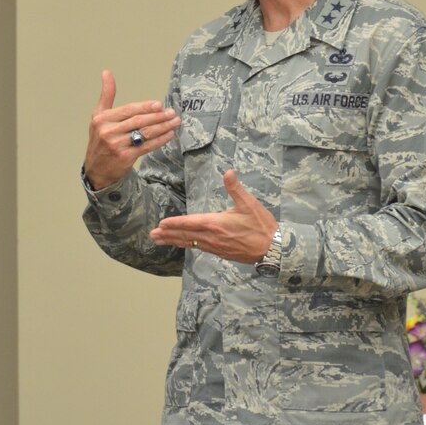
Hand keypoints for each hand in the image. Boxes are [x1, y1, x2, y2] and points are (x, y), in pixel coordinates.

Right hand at [83, 70, 180, 189]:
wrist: (96, 169)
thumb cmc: (100, 139)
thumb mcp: (98, 116)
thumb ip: (106, 95)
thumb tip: (106, 72)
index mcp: (102, 119)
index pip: (128, 110)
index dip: (145, 107)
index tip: (159, 104)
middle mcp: (108, 132)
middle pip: (138, 121)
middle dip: (157, 116)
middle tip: (172, 112)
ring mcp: (116, 146)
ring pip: (144, 134)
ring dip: (162, 127)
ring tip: (175, 122)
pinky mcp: (125, 158)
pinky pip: (147, 147)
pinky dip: (160, 140)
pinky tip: (169, 135)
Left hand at [150, 170, 277, 263]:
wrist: (273, 249)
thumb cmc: (261, 225)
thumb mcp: (249, 203)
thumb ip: (235, 188)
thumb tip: (227, 172)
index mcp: (216, 224)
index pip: (190, 223)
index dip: (175, 223)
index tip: (161, 224)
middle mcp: (212, 237)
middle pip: (185, 235)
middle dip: (168, 234)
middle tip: (152, 235)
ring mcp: (216, 247)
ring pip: (190, 243)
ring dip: (174, 241)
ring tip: (160, 241)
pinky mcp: (221, 253)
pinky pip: (199, 248)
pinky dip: (187, 245)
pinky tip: (183, 244)